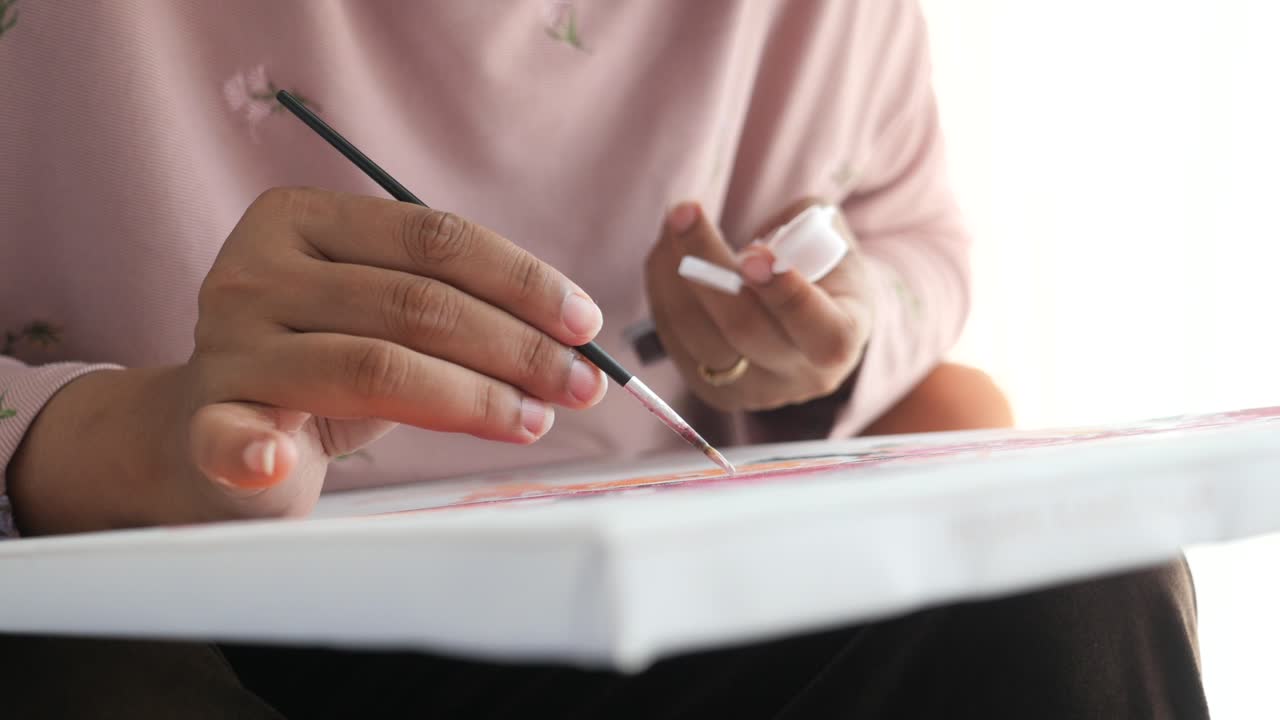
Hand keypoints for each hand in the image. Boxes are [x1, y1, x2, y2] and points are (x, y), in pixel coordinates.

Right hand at [10, 188, 607, 532]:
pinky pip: (230, 437)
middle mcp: (256, 270)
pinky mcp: (208, 422)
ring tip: (534, 421)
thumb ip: (460, 308)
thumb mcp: (390, 316)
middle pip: (416, 302)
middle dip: (516, 347)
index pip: (434, 237)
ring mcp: (227, 346)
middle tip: (581, 385)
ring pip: (373, 365)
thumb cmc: (330, 364)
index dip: (522, 280)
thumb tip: (576, 339)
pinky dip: (253, 451)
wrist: (221, 429)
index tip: (586, 324)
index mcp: (303, 219)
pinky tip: (275, 462)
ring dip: (472, 399)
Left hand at [645, 200, 872, 411]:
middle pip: (745, 330)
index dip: (787, 296)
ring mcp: (753, 391)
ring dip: (673, 272)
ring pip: (699, 336)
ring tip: (672, 221)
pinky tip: (665, 252)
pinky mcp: (711, 390)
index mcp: (841, 338)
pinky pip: (675, 340)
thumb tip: (748, 243)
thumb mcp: (830, 236)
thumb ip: (801, 228)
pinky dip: (662, 291)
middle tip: (684, 213)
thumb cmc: (821, 264)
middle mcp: (800, 376)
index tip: (754, 254)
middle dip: (708, 265)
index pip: (823, 334)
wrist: (805, 312)